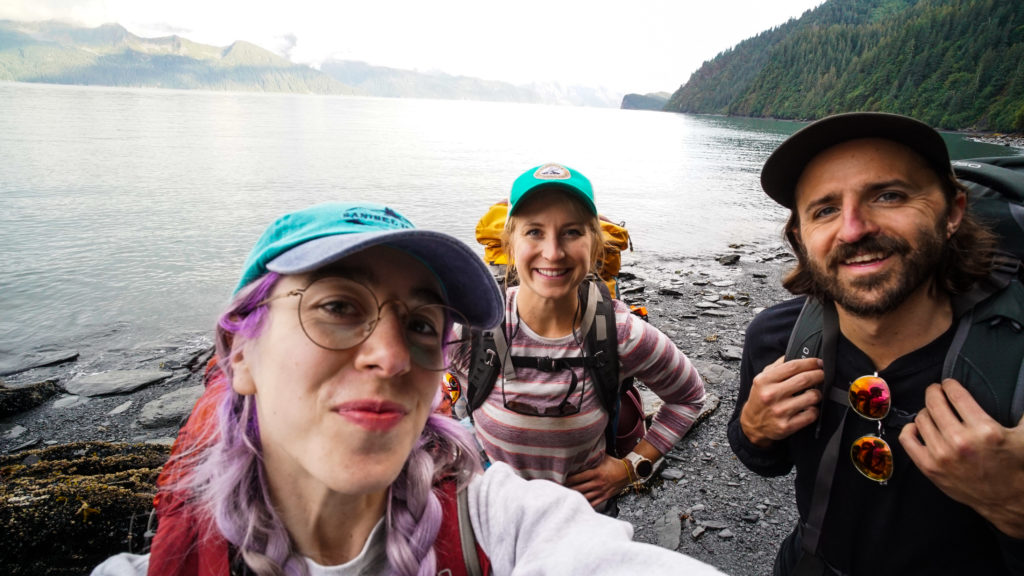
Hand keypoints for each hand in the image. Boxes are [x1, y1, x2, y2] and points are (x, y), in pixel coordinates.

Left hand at [565, 453, 631, 507]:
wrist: (628, 472)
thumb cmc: (614, 463)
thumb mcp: (603, 457)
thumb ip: (592, 456)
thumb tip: (581, 450)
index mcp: (596, 473)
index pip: (578, 477)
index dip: (567, 479)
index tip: (560, 479)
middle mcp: (597, 483)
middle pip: (579, 488)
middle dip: (568, 490)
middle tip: (558, 490)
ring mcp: (601, 491)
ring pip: (584, 497)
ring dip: (575, 497)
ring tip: (565, 498)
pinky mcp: (604, 497)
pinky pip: (593, 503)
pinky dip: (585, 505)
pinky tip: (578, 505)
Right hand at [739, 356, 823, 447]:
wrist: (752, 424)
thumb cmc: (760, 399)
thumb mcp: (762, 380)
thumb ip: (777, 366)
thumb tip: (797, 354)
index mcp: (764, 381)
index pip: (793, 366)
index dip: (810, 363)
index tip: (818, 363)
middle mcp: (771, 395)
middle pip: (805, 379)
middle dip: (819, 375)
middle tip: (822, 375)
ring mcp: (780, 411)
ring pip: (812, 397)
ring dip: (817, 394)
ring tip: (814, 393)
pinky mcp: (787, 425)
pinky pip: (811, 414)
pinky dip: (814, 410)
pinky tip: (809, 408)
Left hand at [899, 379, 1023, 538]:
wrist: (1006, 500)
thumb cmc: (1015, 467)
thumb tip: (1021, 388)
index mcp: (985, 430)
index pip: (956, 394)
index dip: (950, 384)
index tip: (949, 384)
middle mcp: (961, 441)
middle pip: (934, 403)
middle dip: (934, 392)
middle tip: (936, 391)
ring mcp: (942, 455)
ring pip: (921, 418)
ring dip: (926, 411)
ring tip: (933, 412)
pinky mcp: (929, 468)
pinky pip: (907, 440)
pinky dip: (910, 430)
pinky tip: (918, 427)